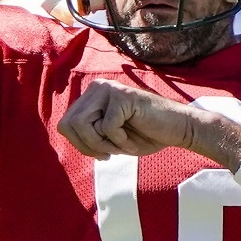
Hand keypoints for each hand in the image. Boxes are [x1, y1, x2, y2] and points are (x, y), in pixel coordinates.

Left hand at [58, 78, 213, 159]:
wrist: (177, 130)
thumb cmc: (145, 135)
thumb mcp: (108, 137)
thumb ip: (86, 133)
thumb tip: (62, 129)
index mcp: (91, 96)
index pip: (65, 125)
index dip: (80, 145)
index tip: (101, 152)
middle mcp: (97, 87)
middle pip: (70, 125)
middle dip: (89, 146)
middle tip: (110, 152)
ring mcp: (109, 88)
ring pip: (84, 125)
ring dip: (103, 144)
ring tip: (122, 145)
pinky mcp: (122, 96)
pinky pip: (107, 127)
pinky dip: (120, 141)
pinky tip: (134, 139)